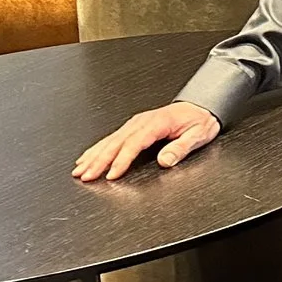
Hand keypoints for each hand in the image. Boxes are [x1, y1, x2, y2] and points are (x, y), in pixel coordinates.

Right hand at [73, 102, 221, 181]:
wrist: (202, 105)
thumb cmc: (200, 120)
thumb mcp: (199, 135)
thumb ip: (181, 148)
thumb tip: (165, 160)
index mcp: (158, 123)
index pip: (135, 144)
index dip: (121, 160)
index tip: (111, 175)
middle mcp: (143, 121)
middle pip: (116, 143)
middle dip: (99, 160)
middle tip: (86, 176)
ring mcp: (136, 123)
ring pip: (110, 140)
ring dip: (93, 155)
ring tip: (79, 170)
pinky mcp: (133, 126)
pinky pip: (112, 138)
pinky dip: (97, 148)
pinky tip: (87, 157)